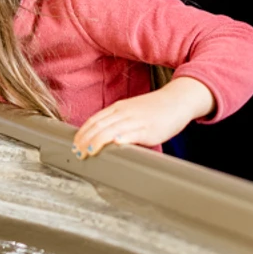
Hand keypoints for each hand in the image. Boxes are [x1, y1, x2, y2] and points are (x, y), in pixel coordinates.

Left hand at [71, 77, 214, 158]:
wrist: (177, 100)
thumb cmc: (155, 109)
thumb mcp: (132, 112)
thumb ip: (118, 121)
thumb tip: (104, 137)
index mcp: (118, 108)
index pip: (94, 120)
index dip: (82, 132)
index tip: (74, 143)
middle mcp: (124, 113)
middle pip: (99, 126)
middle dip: (85, 140)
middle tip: (77, 152)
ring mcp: (136, 120)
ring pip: (111, 130)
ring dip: (98, 141)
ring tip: (89, 152)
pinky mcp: (149, 129)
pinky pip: (133, 133)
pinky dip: (123, 138)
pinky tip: (115, 144)